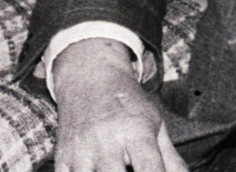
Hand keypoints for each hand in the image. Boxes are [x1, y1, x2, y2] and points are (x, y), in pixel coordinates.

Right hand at [52, 39, 185, 171]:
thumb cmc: (127, 103)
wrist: (89, 74)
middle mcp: (106, 140)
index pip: (149, 170)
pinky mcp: (62, 158)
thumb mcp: (155, 124)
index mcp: (135, 131)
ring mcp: (81, 151)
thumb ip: (172, 160)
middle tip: (132, 170)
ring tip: (115, 169)